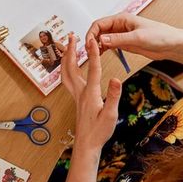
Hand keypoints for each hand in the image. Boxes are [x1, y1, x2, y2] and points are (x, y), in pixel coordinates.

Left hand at [61, 33, 121, 150]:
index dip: (93, 53)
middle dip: (71, 50)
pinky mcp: (77, 100)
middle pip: (72, 67)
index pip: (93, 69)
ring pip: (66, 73)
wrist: (87, 145)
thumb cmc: (99, 132)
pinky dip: (67, 69)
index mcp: (90, 94)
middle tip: (71, 36)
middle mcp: (80, 93)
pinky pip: (68, 80)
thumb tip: (116, 79)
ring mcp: (77, 96)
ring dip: (66, 58)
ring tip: (67, 46)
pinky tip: (70, 66)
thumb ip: (114, 96)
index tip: (93, 39)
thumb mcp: (111, 115)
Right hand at [89, 13, 182, 61]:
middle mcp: (119, 25)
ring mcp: (121, 35)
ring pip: (102, 39)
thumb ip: (119, 39)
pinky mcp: (124, 43)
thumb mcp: (138, 38)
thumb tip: (101, 40)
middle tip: (89, 53)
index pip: (99, 24)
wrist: (172, 44)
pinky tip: (100, 56)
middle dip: (92, 40)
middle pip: (98, 31)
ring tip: (93, 56)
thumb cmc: (160, 36)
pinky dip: (103, 50)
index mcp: (122, 19)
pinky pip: (109, 45)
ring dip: (96, 46)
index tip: (89, 45)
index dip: (91, 34)